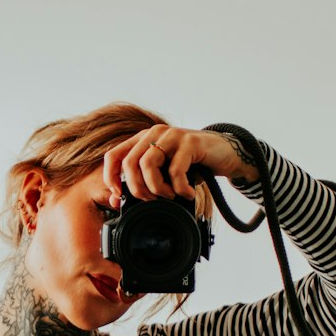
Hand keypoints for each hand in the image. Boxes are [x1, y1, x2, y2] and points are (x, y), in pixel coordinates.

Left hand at [102, 126, 258, 205]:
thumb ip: (144, 182)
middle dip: (139, 189)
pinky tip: (188, 193)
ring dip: (158, 189)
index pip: (114, 155)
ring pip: (148, 165)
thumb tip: (116, 201)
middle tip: (153, 200)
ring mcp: (172, 135)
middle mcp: (154, 133)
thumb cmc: (192, 164)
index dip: (111, 177)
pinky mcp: (190, 141)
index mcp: (143, 139)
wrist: (225, 153)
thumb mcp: (164, 173)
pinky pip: (175, 170)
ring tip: (171, 196)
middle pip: (130, 164)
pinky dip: (180, 188)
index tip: (119, 196)